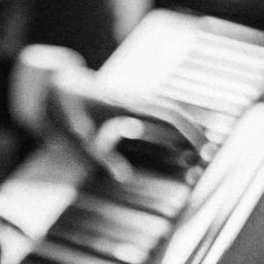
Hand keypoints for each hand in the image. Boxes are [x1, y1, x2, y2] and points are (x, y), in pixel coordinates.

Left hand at [35, 56, 207, 182]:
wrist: (52, 87)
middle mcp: (134, 101)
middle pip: (175, 114)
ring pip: (169, 115)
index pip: (168, 114)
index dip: (189, 132)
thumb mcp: (74, 134)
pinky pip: (159, 118)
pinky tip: (183, 151)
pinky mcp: (130, 108)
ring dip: (186, 136)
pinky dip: (175, 133)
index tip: (204, 152)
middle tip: (210, 161)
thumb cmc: (63, 110)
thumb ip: (97, 153)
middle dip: (195, 136)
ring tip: (199, 161)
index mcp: (126, 105)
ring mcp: (133, 103)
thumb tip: (123, 176)